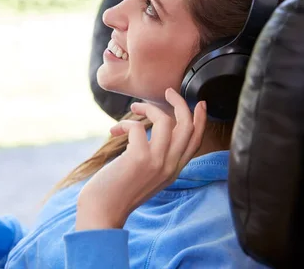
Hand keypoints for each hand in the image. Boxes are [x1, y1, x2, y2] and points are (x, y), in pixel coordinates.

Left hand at [76, 88, 206, 229]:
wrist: (103, 211)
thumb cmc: (117, 191)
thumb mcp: (146, 176)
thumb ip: (155, 158)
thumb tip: (148, 132)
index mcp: (173, 170)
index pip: (196, 141)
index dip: (201, 120)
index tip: (199, 104)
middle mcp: (170, 166)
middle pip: (187, 126)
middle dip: (180, 103)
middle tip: (168, 91)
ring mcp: (157, 162)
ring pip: (165, 121)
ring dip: (148, 109)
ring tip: (134, 109)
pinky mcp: (139, 158)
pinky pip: (137, 127)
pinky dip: (125, 123)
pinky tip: (115, 132)